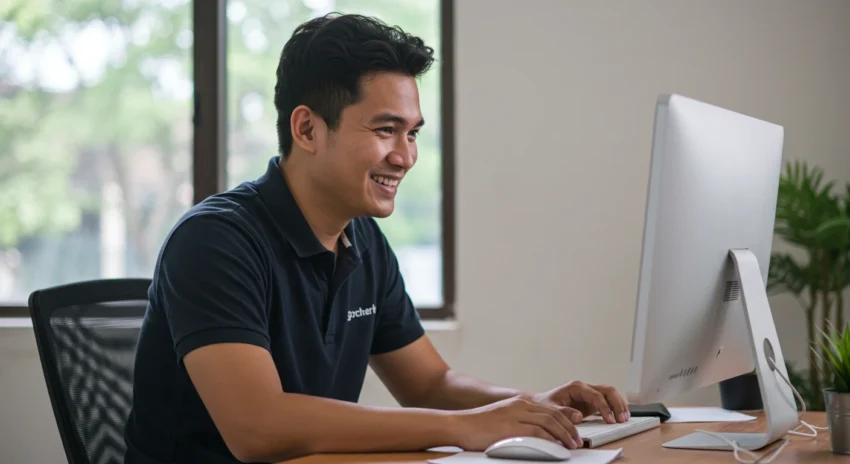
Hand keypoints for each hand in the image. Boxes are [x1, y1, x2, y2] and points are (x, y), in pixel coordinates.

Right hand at [451, 395, 583, 450]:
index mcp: (520, 402)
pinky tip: (557, 447)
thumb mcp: (503, 419)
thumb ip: (520, 423)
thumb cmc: (478, 426)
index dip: (566, 420)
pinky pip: (538, 432)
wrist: (459, 424)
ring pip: (549, 422)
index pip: (550, 409)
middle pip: (553, 414)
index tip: (575, 431)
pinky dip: (551, 440)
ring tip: (572, 445)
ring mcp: (516, 415)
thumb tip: (538, 436)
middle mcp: (521, 405)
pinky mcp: (512, 427)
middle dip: (570, 428)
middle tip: (578, 441)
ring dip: (564, 434)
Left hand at [533, 381, 629, 423]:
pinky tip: (620, 417)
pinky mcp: (592, 401)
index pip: (596, 395)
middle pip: (607, 390)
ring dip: (619, 405)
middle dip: (617, 404)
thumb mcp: (551, 409)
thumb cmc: (545, 405)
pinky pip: (608, 401)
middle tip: (621, 419)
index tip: (610, 420)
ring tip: (624, 419)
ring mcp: (589, 393)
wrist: (541, 404)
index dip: (604, 407)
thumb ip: (564, 412)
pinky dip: (615, 407)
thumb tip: (578, 416)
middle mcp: (585, 388)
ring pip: (610, 394)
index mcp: (576, 387)